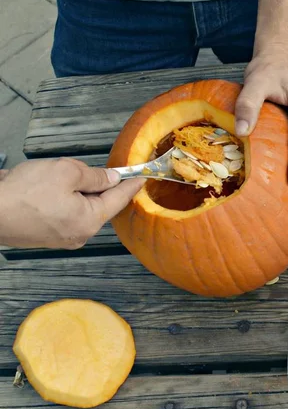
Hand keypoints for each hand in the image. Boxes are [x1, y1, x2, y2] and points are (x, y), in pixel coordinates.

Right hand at [0, 158, 142, 248]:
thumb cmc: (24, 194)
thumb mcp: (66, 172)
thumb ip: (94, 175)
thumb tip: (110, 178)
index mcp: (89, 220)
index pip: (118, 199)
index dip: (131, 185)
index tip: (141, 177)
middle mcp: (79, 234)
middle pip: (100, 205)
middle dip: (98, 186)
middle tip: (96, 170)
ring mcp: (62, 238)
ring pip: (82, 209)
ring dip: (78, 192)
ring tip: (61, 178)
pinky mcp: (47, 236)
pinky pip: (65, 215)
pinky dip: (64, 200)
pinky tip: (50, 189)